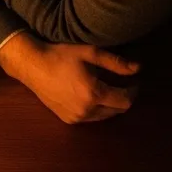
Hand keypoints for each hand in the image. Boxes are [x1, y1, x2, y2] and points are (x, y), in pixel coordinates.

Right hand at [0, 32, 139, 123]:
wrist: (32, 65)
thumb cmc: (61, 56)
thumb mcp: (90, 53)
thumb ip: (116, 63)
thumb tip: (138, 68)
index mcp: (94, 94)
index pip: (125, 101)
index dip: (133, 91)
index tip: (133, 82)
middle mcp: (86, 110)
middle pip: (116, 111)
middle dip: (122, 99)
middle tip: (121, 85)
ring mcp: (75, 117)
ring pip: (103, 116)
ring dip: (108, 105)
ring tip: (105, 90)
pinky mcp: (67, 119)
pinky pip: (89, 118)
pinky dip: (94, 109)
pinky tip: (89, 96)